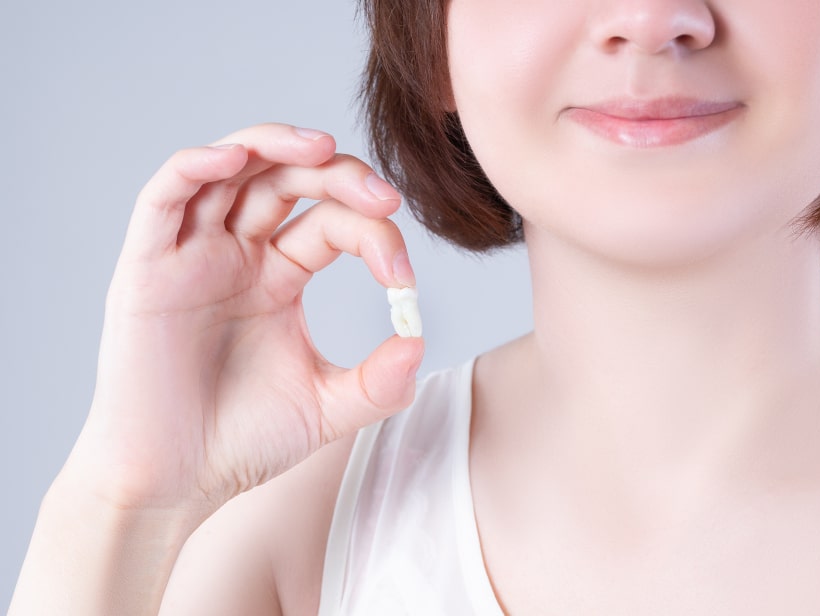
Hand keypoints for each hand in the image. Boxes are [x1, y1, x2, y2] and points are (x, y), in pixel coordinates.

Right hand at [66, 123, 422, 518]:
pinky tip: (235, 157)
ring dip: (273, 145)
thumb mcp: (326, 408)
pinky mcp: (147, 267)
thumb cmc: (241, 442)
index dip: (374, 234)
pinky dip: (196, 166)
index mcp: (279, 277)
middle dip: (340, 177)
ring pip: (229, 171)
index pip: (332, 223)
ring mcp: (192, 256)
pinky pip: (165, 198)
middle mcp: (237, 254)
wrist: (174, 484)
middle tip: (385, 195)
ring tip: (323, 146)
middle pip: (287, 181)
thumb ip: (378, 382)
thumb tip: (419, 341)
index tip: (404, 277)